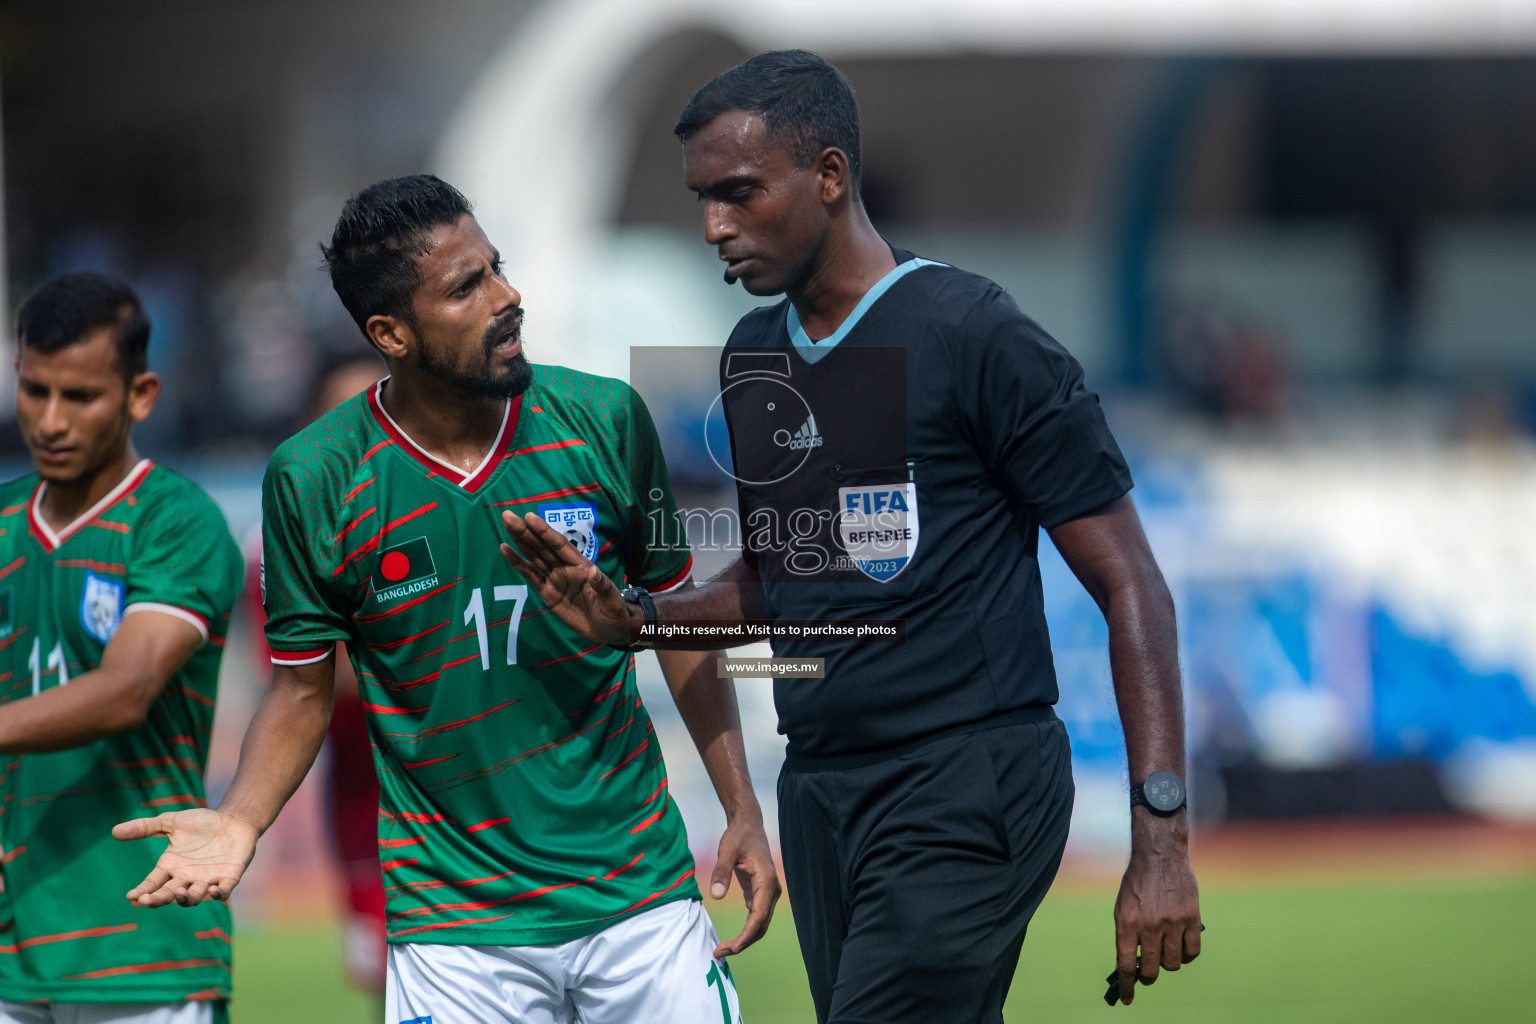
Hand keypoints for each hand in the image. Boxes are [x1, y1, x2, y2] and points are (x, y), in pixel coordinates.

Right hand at [113, 809, 259, 907]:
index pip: (152, 883)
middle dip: (157, 899)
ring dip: (187, 897)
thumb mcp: (172, 822)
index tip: (131, 896)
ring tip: (181, 891)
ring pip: (194, 897)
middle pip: (169, 894)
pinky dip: (219, 893)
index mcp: (170, 867)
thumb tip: (114, 831)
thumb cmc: (202, 823)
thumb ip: (146, 827)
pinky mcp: (229, 877)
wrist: (234, 820)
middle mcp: (186, 878)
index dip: (142, 891)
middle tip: (147, 900)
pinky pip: (223, 891)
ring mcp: (207, 879)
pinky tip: (213, 890)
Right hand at [500, 511, 631, 645]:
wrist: (607, 630)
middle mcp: (566, 568)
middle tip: (508, 515)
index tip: (530, 517)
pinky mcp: (547, 592)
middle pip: (543, 547)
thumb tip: (594, 572)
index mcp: (581, 565)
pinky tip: (506, 549)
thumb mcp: (612, 601)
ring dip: (520, 540)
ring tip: (507, 524)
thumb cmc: (614, 612)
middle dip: (526, 531)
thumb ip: (603, 586)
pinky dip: (518, 563)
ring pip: (534, 556)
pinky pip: (530, 575)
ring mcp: (555, 579)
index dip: (545, 531)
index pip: (560, 545)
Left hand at [708, 814, 780, 956]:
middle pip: (760, 925)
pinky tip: (730, 939)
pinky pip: (755, 917)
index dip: (745, 936)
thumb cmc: (738, 836)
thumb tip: (715, 896)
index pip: (758, 917)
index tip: (730, 948)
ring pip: (759, 924)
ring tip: (722, 950)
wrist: (748, 825)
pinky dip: (745, 930)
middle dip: (742, 943)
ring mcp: (767, 893)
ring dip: (744, 939)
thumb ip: (721, 872)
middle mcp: (771, 891)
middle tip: (719, 953)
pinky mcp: (759, 893)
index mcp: (767, 882)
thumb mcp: (726, 850)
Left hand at [1113, 831, 1200, 1004]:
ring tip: (1165, 949)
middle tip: (1149, 970)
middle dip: (1148, 975)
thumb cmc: (1138, 883)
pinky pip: (1192, 951)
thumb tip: (1133, 963)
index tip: (1126, 998)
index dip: (1126, 986)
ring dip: (1168, 962)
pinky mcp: (1192, 918)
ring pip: (1173, 963)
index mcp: (1127, 923)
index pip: (1126, 965)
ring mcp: (1172, 923)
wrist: (1159, 856)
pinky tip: (1181, 945)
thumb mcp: (1122, 908)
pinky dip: (1187, 953)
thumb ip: (1127, 935)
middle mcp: (1149, 926)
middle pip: (1152, 970)